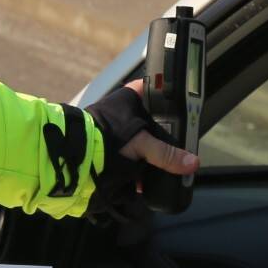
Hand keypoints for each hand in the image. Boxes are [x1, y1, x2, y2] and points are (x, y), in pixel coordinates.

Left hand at [84, 80, 199, 219]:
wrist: (76, 158)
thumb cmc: (104, 139)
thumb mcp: (142, 145)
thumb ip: (166, 154)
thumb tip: (191, 163)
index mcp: (132, 96)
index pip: (157, 90)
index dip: (172, 100)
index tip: (185, 112)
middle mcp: (125, 109)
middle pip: (155, 119)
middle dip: (164, 136)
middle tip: (180, 146)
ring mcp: (119, 126)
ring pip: (144, 137)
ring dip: (152, 152)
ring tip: (166, 164)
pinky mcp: (113, 143)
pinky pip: (134, 151)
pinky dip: (140, 163)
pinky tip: (146, 177)